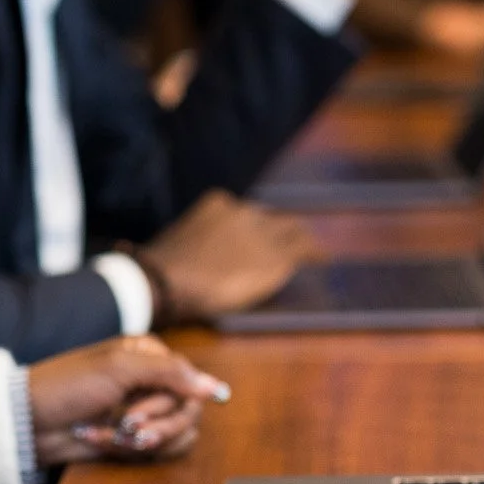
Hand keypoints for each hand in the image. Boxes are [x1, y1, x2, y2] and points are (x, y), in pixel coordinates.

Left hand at [26, 334, 231, 464]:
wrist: (30, 421)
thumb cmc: (68, 385)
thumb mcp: (120, 369)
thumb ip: (172, 374)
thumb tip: (215, 387)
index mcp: (150, 355)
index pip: (191, 382)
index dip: (173, 401)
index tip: (140, 410)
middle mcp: (151, 381)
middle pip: (188, 412)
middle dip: (158, 425)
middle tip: (127, 427)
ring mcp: (142, 411)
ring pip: (177, 434)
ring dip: (145, 440)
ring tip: (115, 437)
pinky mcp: (132, 438)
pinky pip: (156, 450)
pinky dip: (130, 450)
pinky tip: (103, 440)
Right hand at [136, 188, 314, 322]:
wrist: (170, 280)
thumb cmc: (162, 270)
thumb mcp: (178, 244)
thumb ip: (195, 242)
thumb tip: (187, 257)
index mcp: (218, 203)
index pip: (243, 212)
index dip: (251, 227)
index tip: (251, 238)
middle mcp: (244, 211)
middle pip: (271, 217)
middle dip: (278, 229)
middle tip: (286, 242)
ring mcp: (262, 232)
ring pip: (291, 230)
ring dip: (299, 239)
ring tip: (309, 248)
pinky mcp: (276, 256)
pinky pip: (303, 249)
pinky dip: (313, 253)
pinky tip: (322, 259)